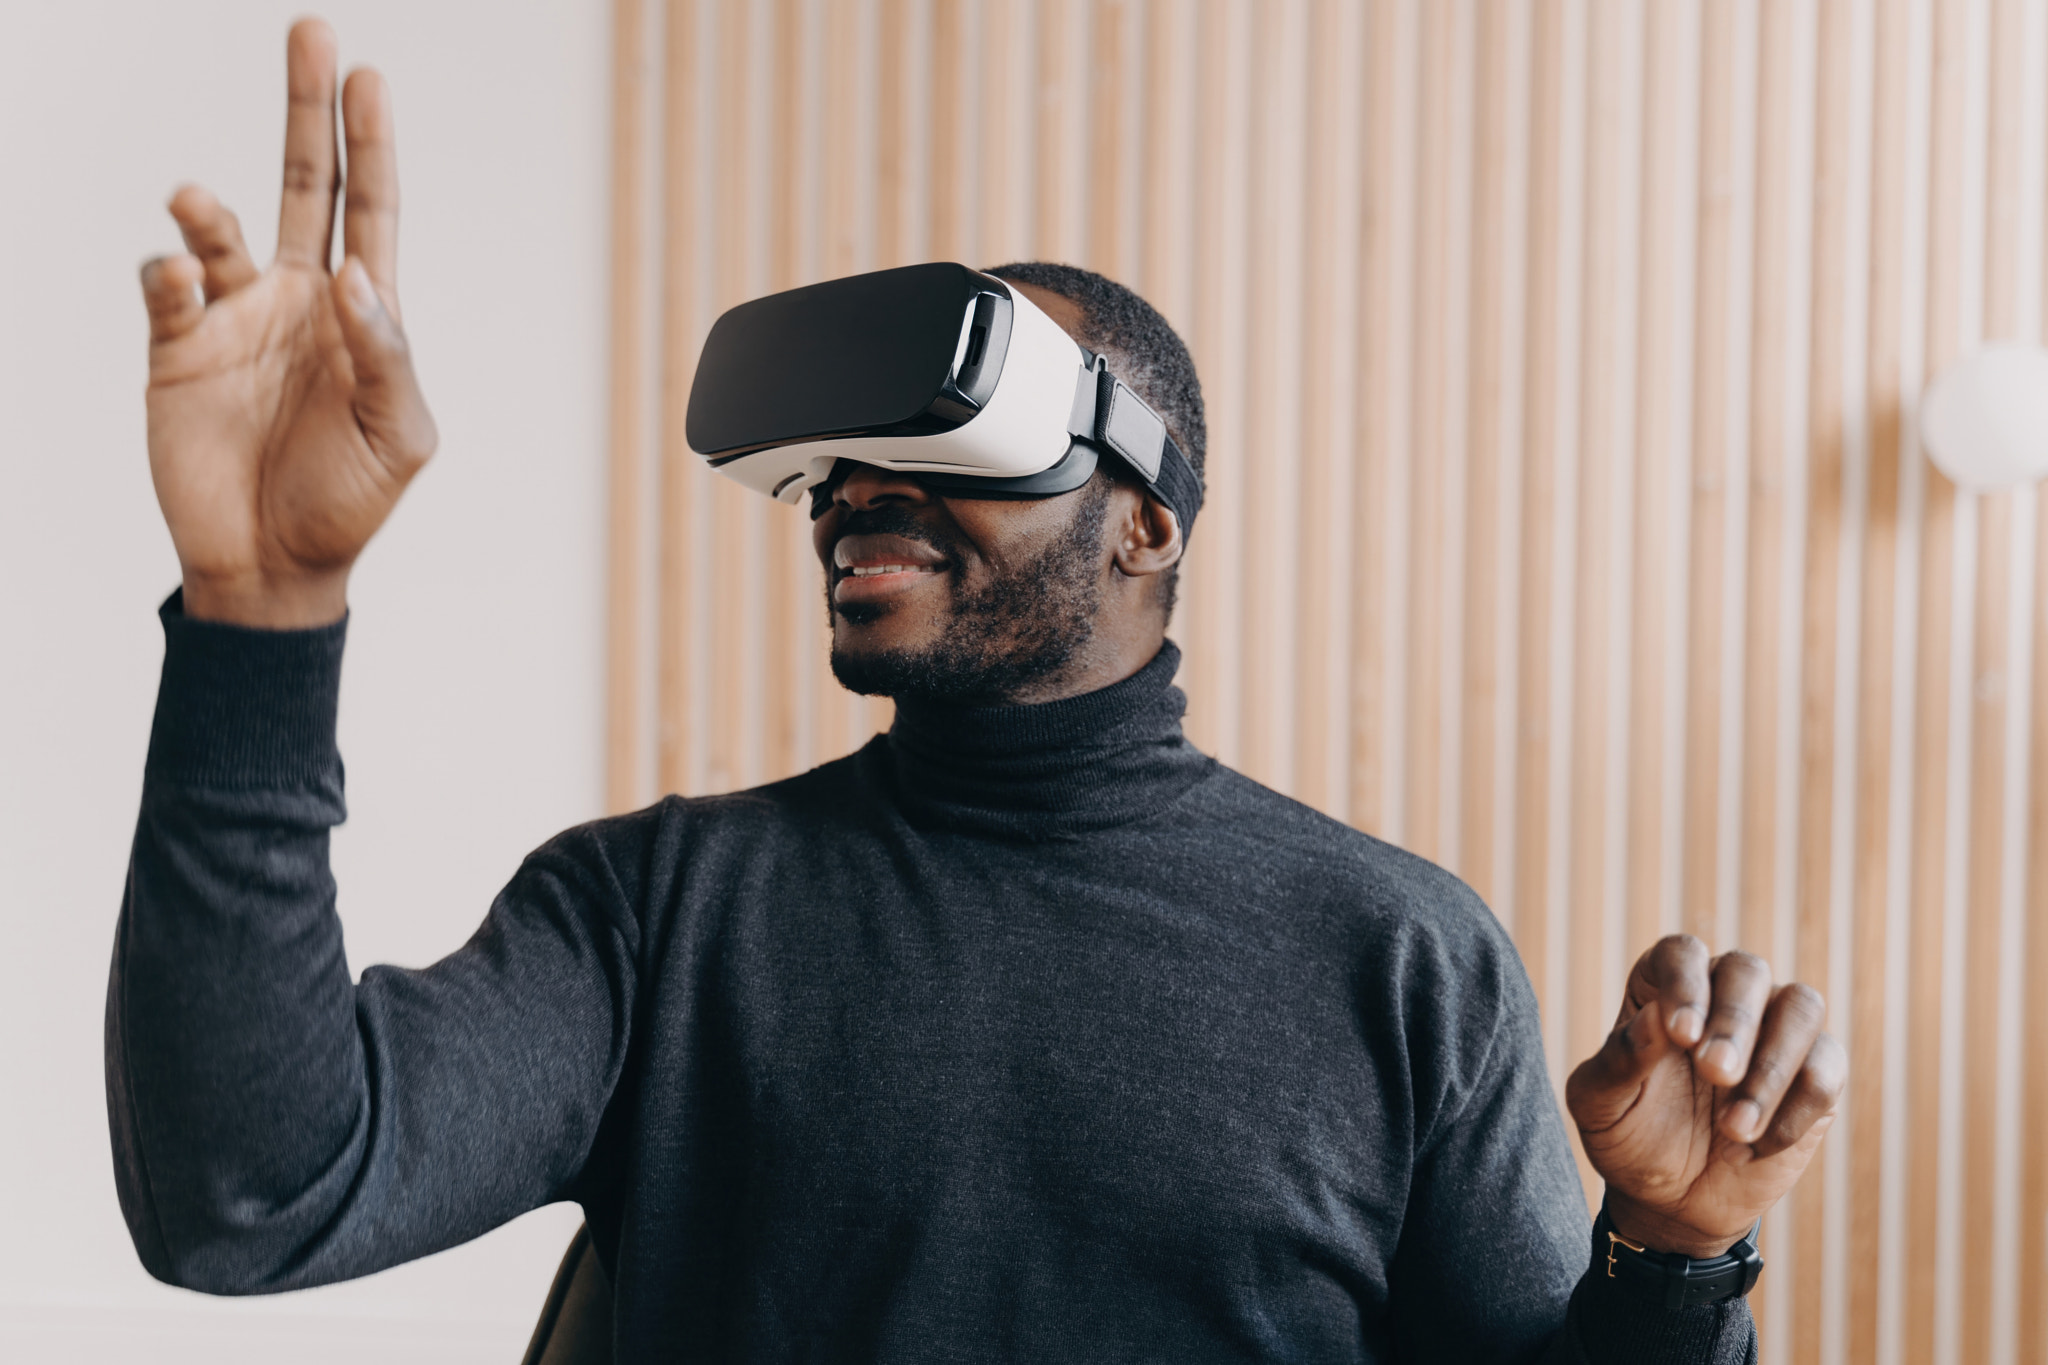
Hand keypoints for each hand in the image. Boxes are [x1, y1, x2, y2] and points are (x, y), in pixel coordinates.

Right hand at [141, 18, 435, 628]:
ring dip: (206, 210)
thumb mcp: (399, 438)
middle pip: (305, 185)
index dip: (369, 145)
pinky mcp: (176, 349)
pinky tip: (177, 275)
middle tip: (312, 33)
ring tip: (194, 203)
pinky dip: (166, 272)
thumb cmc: (348, 502)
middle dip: (307, 112)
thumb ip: (387, 355)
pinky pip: (166, 290)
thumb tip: (357, 276)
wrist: (271, 565)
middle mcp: (298, 300)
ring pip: (219, 232)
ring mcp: (235, 319)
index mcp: (361, 315)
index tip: (368, 76)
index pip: (370, 212)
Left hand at [1564, 935, 1847, 1258]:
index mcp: (1662, 987)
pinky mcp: (1815, 1073)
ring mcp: (1775, 1028)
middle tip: (1715, 1075)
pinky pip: (1826, 1070)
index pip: (1682, 953)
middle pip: (1748, 971)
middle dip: (1735, 1023)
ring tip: (1734, 1128)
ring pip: (1802, 1007)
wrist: (1671, 1199)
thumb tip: (1656, 1018)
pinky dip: (1795, 1111)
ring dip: (1772, 1067)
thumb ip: (1620, 1060)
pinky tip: (1753, 1148)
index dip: (1685, 983)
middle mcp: (1723, 993)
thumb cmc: (1628, 1136)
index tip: (1680, 1033)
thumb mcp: (1600, 1106)